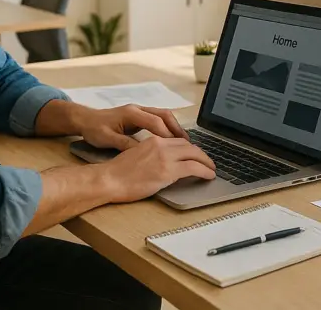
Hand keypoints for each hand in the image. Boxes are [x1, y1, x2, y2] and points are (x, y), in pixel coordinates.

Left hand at [75, 104, 188, 150]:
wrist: (84, 119)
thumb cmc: (94, 129)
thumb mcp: (107, 139)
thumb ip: (124, 144)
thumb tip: (142, 151)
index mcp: (131, 114)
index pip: (155, 122)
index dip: (167, 134)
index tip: (178, 147)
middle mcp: (138, 109)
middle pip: (164, 115)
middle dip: (177, 129)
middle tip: (188, 144)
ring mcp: (139, 111)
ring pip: (163, 116)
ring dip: (174, 127)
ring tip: (184, 143)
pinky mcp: (138, 116)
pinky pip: (158, 119)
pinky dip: (167, 128)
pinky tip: (171, 140)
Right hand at [102, 136, 216, 202]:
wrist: (108, 180)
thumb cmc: (117, 173)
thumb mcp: (136, 156)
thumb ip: (151, 155)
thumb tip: (162, 163)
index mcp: (153, 141)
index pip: (178, 141)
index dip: (190, 148)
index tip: (196, 154)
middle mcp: (161, 145)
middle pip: (189, 146)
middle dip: (201, 154)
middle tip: (207, 162)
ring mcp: (165, 158)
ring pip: (195, 154)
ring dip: (207, 162)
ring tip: (212, 169)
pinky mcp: (168, 171)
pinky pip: (194, 168)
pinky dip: (205, 171)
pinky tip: (209, 175)